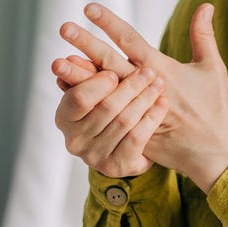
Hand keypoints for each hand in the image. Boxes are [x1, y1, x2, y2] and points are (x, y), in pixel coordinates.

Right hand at [52, 62, 169, 177]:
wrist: (126, 144)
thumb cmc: (108, 107)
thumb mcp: (96, 89)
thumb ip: (84, 74)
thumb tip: (67, 59)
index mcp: (65, 118)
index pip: (79, 98)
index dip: (98, 84)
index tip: (115, 72)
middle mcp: (75, 141)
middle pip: (107, 108)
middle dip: (131, 87)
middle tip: (149, 71)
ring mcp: (94, 157)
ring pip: (124, 121)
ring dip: (145, 99)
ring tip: (159, 84)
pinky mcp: (116, 167)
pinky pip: (137, 138)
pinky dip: (152, 118)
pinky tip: (162, 104)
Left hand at [60, 2, 227, 191]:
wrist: (212, 149)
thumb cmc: (214, 106)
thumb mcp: (212, 67)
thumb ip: (203, 35)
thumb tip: (206, 4)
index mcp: (162, 69)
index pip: (130, 40)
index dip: (110, 23)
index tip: (89, 8)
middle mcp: (145, 87)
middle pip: (109, 62)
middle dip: (86, 44)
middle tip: (64, 28)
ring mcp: (136, 110)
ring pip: (102, 89)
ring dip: (79, 75)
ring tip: (57, 62)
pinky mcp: (131, 129)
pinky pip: (103, 114)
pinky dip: (86, 102)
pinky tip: (68, 90)